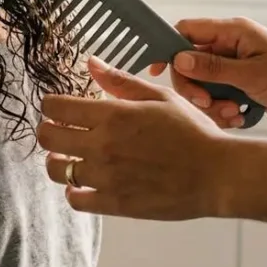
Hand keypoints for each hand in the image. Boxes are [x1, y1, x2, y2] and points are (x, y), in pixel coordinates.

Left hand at [40, 57, 241, 218]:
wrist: (219, 175)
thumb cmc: (193, 133)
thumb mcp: (160, 98)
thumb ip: (121, 82)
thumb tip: (91, 63)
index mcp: (112, 115)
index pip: (55, 107)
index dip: (52, 105)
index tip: (58, 108)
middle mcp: (103, 145)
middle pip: (47, 137)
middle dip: (48, 131)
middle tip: (61, 132)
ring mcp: (106, 177)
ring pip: (57, 170)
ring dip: (59, 162)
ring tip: (71, 158)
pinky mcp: (114, 203)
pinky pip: (75, 199)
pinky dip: (74, 191)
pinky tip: (84, 184)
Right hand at [148, 18, 266, 126]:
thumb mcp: (252, 74)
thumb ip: (213, 68)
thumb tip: (178, 59)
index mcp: (232, 32)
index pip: (186, 31)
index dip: (167, 48)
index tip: (156, 70)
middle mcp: (230, 47)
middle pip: (188, 64)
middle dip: (194, 88)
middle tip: (207, 103)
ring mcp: (234, 66)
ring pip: (201, 84)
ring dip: (210, 103)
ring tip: (231, 113)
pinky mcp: (239, 85)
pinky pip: (216, 97)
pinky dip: (222, 110)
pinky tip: (239, 117)